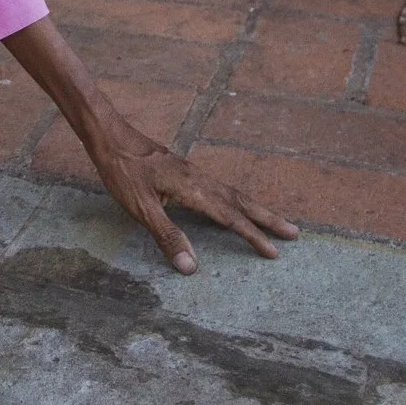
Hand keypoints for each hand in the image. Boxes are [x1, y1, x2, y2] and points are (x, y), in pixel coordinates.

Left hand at [78, 115, 299, 274]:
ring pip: (232, 193)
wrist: (110, 137)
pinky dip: (237, 200)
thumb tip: (192, 267)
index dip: (252, 236)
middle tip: (295, 233)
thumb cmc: (123, 172)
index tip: (274, 253)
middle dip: (267, 219)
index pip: (230, 217)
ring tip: (275, 221)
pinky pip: (221, 189)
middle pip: (241, 201)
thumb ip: (167, 237)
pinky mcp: (185, 171)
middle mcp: (200, 179)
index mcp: (193, 189)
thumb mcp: (140, 208)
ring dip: (255, 209)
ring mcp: (194, 173)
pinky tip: (235, 206)